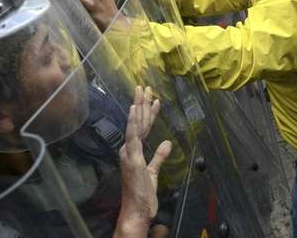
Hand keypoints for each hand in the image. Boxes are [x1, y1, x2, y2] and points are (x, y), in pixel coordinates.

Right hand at [115, 86, 171, 236]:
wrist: (135, 211)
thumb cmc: (142, 195)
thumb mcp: (154, 172)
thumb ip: (159, 157)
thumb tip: (166, 143)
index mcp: (134, 151)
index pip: (143, 127)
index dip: (148, 113)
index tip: (154, 99)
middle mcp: (129, 149)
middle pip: (137, 122)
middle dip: (141, 103)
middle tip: (145, 86)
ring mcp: (129, 153)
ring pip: (135, 124)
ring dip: (137, 106)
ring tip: (141, 90)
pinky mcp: (132, 158)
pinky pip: (133, 135)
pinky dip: (133, 121)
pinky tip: (134, 108)